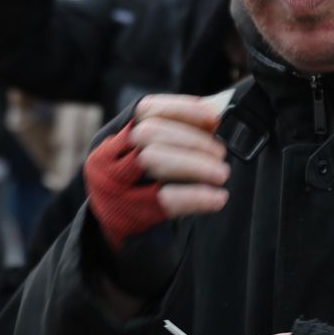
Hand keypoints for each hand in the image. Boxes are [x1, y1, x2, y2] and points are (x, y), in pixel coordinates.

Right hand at [86, 94, 230, 253]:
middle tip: (220, 153)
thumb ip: (180, 131)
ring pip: (153, 161)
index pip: (147, 109)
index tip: (213, 116)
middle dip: (191, 140)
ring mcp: (116, 184)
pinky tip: (217, 198)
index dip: (182, 109)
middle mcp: (111, 155)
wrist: (117, 225)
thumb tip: (217, 113)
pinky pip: (165, 200)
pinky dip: (196, 197)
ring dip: (194, 165)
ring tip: (221, 174)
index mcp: (119, 134)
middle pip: (150, 133)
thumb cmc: (140, 182)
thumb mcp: (150, 155)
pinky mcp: (130, 213)